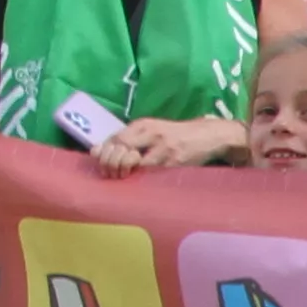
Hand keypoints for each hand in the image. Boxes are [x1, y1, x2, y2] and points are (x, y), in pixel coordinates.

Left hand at [94, 114, 242, 174]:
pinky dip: (141, 178)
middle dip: (111, 164)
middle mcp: (152, 133)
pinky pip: (151, 173)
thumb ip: (129, 139)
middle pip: (121, 147)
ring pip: (134, 162)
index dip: (105, 153)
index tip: (104, 163)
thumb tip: (97, 151)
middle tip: (113, 174)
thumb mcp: (153, 130)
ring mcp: (163, 148)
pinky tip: (140, 182)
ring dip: (125, 172)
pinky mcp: (174, 162)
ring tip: (125, 178)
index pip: (115, 138)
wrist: (209, 136)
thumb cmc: (178, 136)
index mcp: (144, 124)